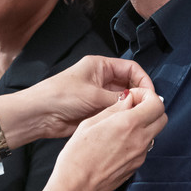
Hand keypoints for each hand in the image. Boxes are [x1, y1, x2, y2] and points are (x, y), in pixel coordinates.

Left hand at [0, 55, 154, 145]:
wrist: (39, 115)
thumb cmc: (60, 96)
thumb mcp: (93, 95)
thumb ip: (119, 99)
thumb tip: (140, 103)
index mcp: (100, 66)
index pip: (131, 68)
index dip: (143, 80)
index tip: (151, 95)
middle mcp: (101, 79)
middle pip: (129, 84)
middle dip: (140, 95)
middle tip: (148, 109)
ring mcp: (99, 96)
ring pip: (124, 100)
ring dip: (131, 108)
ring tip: (139, 118)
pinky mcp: (96, 111)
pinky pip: (115, 113)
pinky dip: (122, 118)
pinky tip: (128, 124)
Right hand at [35, 87, 166, 190]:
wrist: (77, 185)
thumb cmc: (78, 154)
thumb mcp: (91, 122)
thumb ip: (115, 109)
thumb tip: (129, 100)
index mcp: (129, 124)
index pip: (156, 104)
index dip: (147, 96)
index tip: (134, 97)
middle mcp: (140, 139)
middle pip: (162, 118)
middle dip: (151, 109)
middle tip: (133, 109)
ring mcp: (140, 155)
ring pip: (153, 133)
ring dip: (144, 125)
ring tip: (121, 127)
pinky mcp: (136, 167)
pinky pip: (143, 148)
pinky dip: (136, 140)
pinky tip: (117, 143)